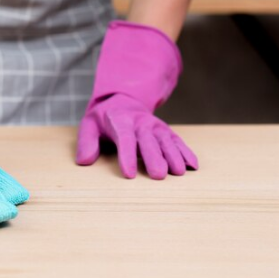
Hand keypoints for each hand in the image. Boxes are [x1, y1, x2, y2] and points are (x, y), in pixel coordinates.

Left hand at [77, 93, 197, 178]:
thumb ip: (86, 142)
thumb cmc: (103, 119)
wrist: (122, 101)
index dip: (127, 155)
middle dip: (154, 158)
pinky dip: (186, 151)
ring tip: (179, 172)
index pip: (125, 138)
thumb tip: (85, 161)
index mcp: (120, 121)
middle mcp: (140, 122)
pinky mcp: (165, 131)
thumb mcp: (89, 125)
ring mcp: (155, 126)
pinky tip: (193, 165)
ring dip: (173, 155)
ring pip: (165, 140)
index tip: (130, 174)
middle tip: (158, 176)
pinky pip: (177, 141)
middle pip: (148, 141)